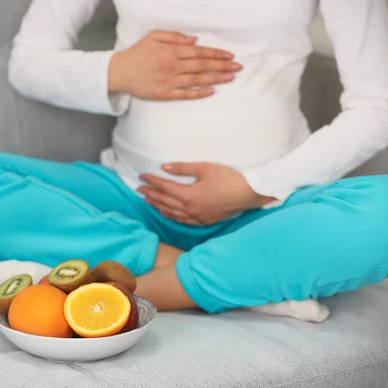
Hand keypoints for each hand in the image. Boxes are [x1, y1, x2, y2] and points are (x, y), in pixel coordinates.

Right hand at [108, 31, 241, 100]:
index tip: (229, 56)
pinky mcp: (165, 94)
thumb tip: (193, 40)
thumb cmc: (136, 54)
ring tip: (230, 78)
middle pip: (202, 65)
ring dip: (216, 78)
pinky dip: (199, 93)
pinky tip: (212, 92)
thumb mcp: (153, 37)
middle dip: (222, 66)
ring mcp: (169, 81)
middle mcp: (172, 66)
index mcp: (170, 51)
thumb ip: (174, 37)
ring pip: (197, 79)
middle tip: (238, 67)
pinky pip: (185, 94)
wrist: (119, 72)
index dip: (216, 54)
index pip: (199, 52)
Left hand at [138, 163, 274, 224]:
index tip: (142, 176)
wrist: (249, 194)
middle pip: (165, 201)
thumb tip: (163, 167)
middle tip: (139, 189)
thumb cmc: (229, 178)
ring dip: (158, 206)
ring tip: (147, 200)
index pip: (164, 188)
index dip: (152, 181)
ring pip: (172, 212)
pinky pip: (182, 220)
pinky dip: (171, 216)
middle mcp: (190, 209)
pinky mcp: (204, 221)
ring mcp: (197, 217)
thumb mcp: (205, 168)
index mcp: (189, 196)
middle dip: (151, 194)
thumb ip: (182, 168)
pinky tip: (166, 213)